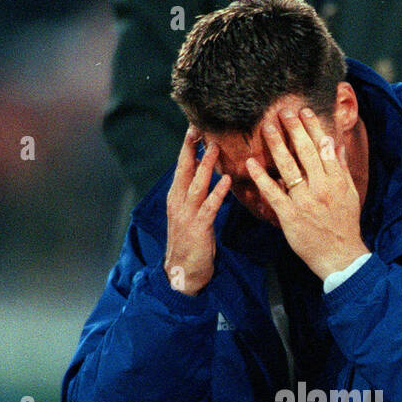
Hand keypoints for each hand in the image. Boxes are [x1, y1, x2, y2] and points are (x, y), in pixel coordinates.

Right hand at [164, 126, 230, 293]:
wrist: (182, 273)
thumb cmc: (189, 243)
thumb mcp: (188, 214)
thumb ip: (193, 194)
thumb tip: (202, 173)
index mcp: (175, 198)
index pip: (181, 168)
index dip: (187, 148)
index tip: (194, 128)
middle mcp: (178, 203)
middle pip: (184, 170)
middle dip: (191, 149)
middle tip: (198, 128)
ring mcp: (186, 215)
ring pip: (196, 185)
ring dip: (206, 166)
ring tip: (214, 148)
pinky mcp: (198, 228)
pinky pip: (209, 207)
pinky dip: (217, 193)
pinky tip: (226, 181)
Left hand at [245, 108, 368, 280]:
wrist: (339, 255)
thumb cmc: (344, 223)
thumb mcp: (350, 194)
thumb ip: (342, 168)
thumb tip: (336, 143)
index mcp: (336, 180)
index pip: (323, 147)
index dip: (313, 128)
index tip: (303, 111)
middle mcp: (321, 187)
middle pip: (305, 152)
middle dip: (294, 129)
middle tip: (282, 111)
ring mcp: (304, 201)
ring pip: (288, 167)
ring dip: (276, 145)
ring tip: (267, 128)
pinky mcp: (290, 215)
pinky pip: (273, 193)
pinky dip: (262, 177)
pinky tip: (251, 163)